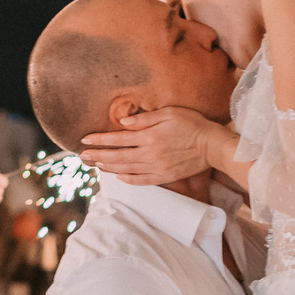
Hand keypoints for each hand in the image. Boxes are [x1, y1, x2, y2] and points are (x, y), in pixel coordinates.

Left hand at [80, 107, 226, 186]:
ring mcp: (156, 167)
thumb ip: (145, 118)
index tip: (85, 140)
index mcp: (149, 136)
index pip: (117, 138)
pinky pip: (141, 181)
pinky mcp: (164, 176)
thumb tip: (123, 122)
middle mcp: (149, 154)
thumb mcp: (169, 113)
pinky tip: (119, 177)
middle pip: (117, 156)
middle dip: (98, 156)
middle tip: (82, 157)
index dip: (100, 140)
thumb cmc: (192, 124)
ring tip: (96, 166)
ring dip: (109, 168)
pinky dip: (128, 180)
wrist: (212, 145)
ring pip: (126, 170)